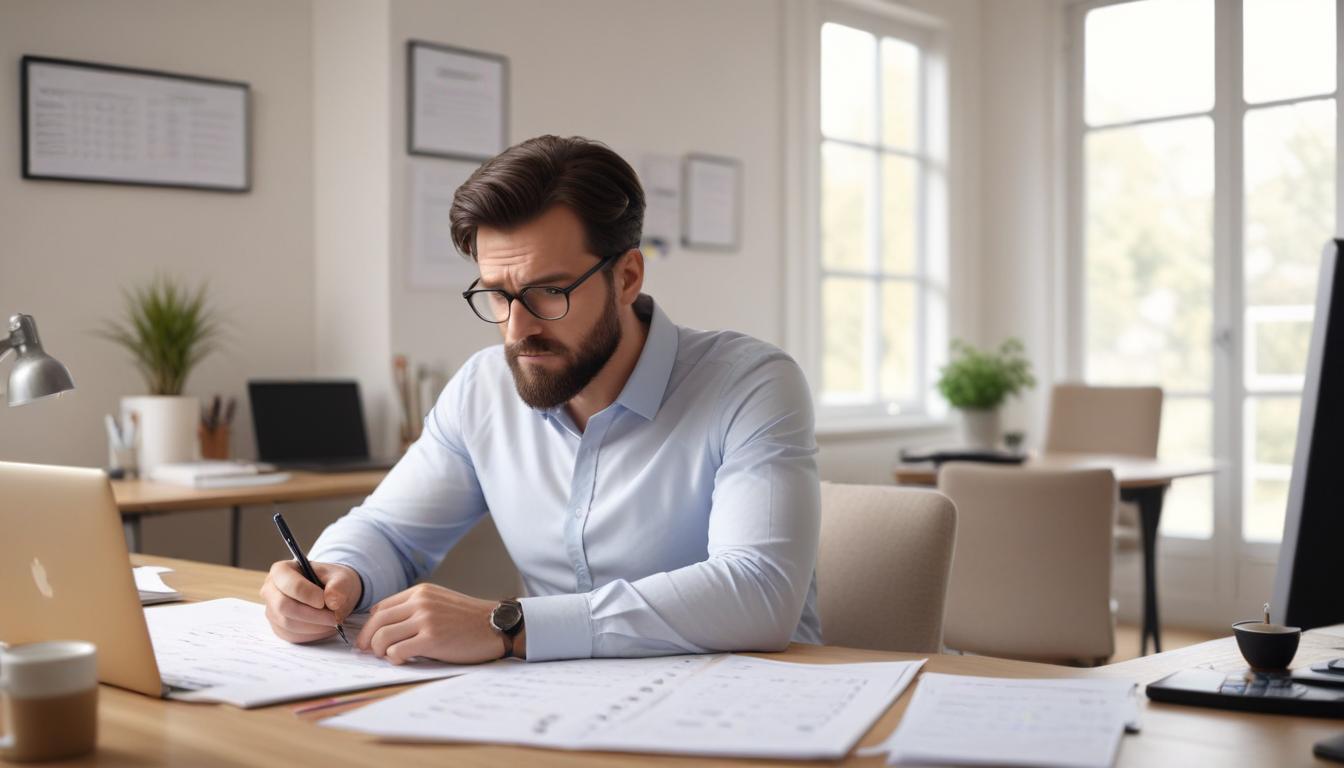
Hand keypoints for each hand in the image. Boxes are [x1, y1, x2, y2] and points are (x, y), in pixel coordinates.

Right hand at [260, 560, 361, 643]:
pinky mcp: (278, 627)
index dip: (307, 594)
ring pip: (288, 624)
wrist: (332, 593)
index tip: (324, 601)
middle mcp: (271, 590)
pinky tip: (325, 627)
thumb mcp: (341, 577)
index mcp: (281, 570)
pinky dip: (312, 634)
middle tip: (333, 617)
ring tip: (333, 621)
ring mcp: (272, 610)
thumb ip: (339, 586)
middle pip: (283, 606)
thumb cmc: (332, 581)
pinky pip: (292, 635)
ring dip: (314, 626)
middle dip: (312, 614)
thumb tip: (332, 601)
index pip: (289, 584)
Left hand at [356, 583, 503, 664]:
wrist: (495, 626)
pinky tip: (402, 659)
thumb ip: (415, 608)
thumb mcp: (439, 602)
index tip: (369, 638)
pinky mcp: (431, 639)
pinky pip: (397, 650)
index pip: (381, 607)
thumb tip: (385, 627)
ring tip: (388, 656)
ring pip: (382, 636)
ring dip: (379, 650)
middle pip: (377, 621)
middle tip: (367, 651)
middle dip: (367, 639)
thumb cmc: (467, 619)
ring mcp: (426, 620)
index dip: (370, 625)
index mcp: (420, 592)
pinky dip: (394, 658)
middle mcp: (420, 602)